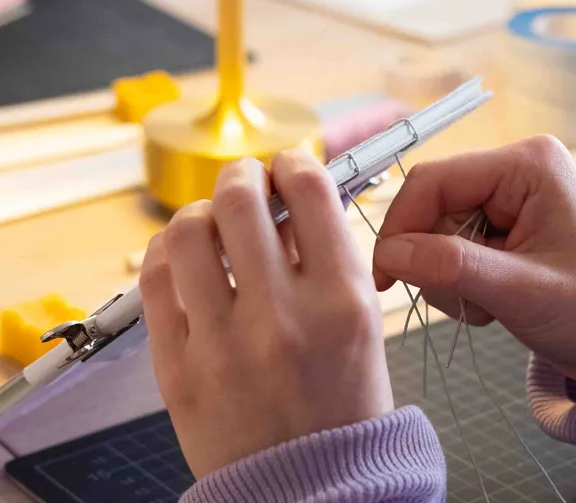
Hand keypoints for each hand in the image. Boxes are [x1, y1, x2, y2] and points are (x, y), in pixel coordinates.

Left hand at [140, 152, 392, 477]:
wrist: (313, 488)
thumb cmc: (344, 409)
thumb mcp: (362, 327)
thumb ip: (328, 261)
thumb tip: (288, 205)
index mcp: (344, 302)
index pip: (309, 191)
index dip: (294, 163)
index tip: (288, 168)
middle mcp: (284, 316)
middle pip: (240, 199)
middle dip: (241, 177)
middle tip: (245, 185)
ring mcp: (224, 343)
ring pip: (186, 231)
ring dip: (200, 214)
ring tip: (212, 226)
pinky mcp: (178, 368)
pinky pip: (154, 281)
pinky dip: (167, 255)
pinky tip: (184, 261)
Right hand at [373, 135, 575, 383]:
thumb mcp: (524, 293)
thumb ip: (454, 268)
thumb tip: (389, 253)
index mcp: (526, 165)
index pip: (433, 181)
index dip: (400, 227)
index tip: (388, 279)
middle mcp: (513, 169)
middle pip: (431, 207)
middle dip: (437, 262)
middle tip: (473, 304)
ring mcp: (507, 196)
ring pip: (436, 232)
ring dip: (450, 278)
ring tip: (492, 304)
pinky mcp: (501, 223)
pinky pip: (451, 247)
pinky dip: (461, 281)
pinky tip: (495, 300)